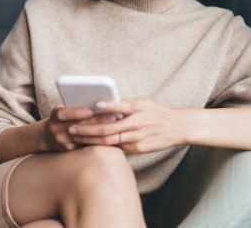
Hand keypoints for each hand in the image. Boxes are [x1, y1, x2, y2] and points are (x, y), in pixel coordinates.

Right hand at [42, 105, 118, 151]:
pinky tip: (110, 136)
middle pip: (77, 126)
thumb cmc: (62, 118)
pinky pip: (85, 145)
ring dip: (100, 131)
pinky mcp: (68, 150)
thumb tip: (98, 102)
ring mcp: (61, 141)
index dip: (78, 112)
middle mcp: (56, 129)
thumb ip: (76, 106)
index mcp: (55, 115)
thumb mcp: (64, 109)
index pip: (64, 113)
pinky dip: (97, 140)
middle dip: (96, 121)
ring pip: (83, 137)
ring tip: (115, 126)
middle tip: (113, 117)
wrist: (48, 136)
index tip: (91, 110)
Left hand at [67, 99, 191, 153]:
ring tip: (76, 137)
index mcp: (137, 108)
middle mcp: (136, 123)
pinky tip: (91, 146)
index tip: (85, 108)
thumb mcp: (143, 102)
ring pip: (110, 141)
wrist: (179, 127)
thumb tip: (103, 104)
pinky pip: (119, 148)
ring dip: (91, 140)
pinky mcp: (140, 149)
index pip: (116, 107)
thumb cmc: (158, 112)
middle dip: (87, 129)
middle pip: (108, 128)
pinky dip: (104, 147)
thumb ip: (125, 104)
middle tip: (71, 128)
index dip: (100, 109)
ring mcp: (138, 138)